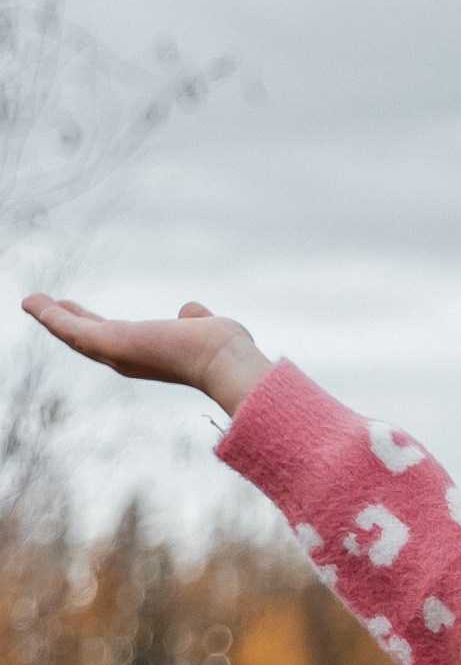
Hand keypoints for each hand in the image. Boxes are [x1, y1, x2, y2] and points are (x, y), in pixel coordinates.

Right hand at [21, 293, 271, 414]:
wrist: (226, 362)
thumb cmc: (223, 350)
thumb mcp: (203, 327)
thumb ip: (193, 319)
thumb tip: (190, 311)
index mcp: (148, 354)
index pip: (113, 337)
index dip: (94, 324)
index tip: (78, 312)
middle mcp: (128, 358)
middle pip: (87, 338)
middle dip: (66, 322)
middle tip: (47, 306)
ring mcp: (116, 353)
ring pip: (73, 334)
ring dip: (50, 317)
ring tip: (30, 301)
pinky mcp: (108, 343)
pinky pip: (69, 328)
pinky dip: (49, 316)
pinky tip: (32, 302)